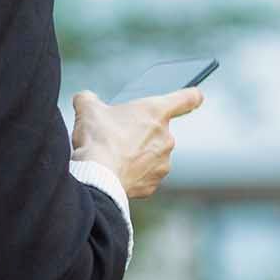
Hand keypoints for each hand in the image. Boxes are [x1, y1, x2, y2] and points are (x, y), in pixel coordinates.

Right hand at [71, 85, 203, 200]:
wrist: (98, 176)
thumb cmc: (98, 138)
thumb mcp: (87, 109)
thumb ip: (89, 99)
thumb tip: (85, 99)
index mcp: (156, 112)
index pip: (187, 98)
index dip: (190, 95)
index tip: (195, 96)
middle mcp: (167, 137)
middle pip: (159, 131)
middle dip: (141, 133)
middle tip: (118, 136)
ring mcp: (163, 162)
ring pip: (152, 155)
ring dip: (138, 155)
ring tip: (115, 157)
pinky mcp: (153, 183)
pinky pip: (145, 176)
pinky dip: (133, 174)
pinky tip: (116, 172)